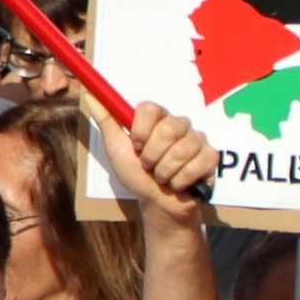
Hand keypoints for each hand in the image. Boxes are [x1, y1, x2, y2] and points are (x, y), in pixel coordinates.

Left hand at [107, 100, 218, 218]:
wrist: (158, 204)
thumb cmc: (137, 175)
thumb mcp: (117, 149)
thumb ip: (106, 121)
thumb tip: (90, 95)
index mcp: (156, 119)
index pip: (150, 108)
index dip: (142, 129)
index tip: (136, 145)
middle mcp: (178, 124)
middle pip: (169, 129)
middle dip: (152, 155)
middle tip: (148, 166)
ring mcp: (196, 139)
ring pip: (182, 150)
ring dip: (165, 171)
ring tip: (162, 176)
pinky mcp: (210, 156)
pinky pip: (197, 164)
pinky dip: (182, 180)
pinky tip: (179, 183)